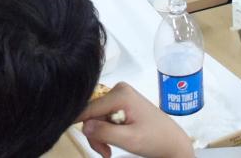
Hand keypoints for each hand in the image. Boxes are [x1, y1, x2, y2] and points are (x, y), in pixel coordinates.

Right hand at [77, 82, 193, 157]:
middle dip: (95, 134)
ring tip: (108, 150)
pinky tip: (112, 142)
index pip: (88, 108)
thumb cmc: (156, 140)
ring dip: (99, 136)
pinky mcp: (121, 104)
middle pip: (91, 114)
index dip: (78, 122)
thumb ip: (105, 132)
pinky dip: (105, 132)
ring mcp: (120, 96)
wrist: (172, 142)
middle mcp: (119, 90)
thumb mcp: (129, 139)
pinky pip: (104, 118)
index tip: (69, 131)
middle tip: (104, 151)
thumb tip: (84, 126)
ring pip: (96, 118)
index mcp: (121, 94)